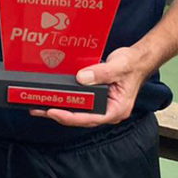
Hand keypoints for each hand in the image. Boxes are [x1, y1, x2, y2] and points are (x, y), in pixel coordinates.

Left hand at [29, 46, 148, 128]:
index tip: (53, 112)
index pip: (89, 119)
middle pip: (80, 118)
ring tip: (40, 106)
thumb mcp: (118, 67)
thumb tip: (81, 78)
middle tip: (38, 109)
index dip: (69, 117)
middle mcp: (108, 111)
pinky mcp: (96, 98)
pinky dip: (66, 100)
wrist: (138, 59)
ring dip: (60, 108)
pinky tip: (54, 97)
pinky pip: (79, 103)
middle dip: (58, 115)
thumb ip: (101, 73)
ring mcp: (102, 105)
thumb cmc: (133, 65)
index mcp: (116, 110)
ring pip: (78, 112)